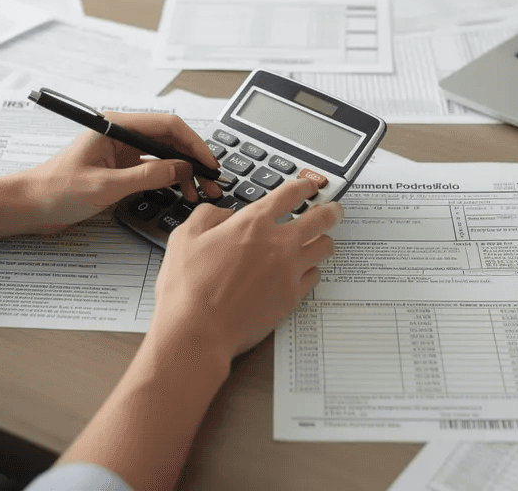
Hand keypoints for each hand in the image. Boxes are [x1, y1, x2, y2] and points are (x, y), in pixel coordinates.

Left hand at [8, 112, 221, 233]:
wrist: (30, 206)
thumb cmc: (55, 190)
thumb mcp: (105, 185)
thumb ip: (146, 175)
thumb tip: (180, 168)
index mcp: (114, 127)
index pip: (166, 125)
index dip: (193, 143)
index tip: (209, 163)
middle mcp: (120, 135)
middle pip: (169, 140)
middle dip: (193, 160)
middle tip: (212, 182)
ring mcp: (121, 151)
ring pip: (164, 156)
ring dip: (184, 173)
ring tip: (200, 193)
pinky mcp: (119, 168)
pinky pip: (153, 169)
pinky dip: (170, 180)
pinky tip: (181, 192)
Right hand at [148, 178, 340, 363]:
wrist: (197, 331)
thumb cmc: (187, 288)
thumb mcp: (184, 237)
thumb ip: (209, 216)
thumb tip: (225, 214)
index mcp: (253, 223)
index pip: (290, 194)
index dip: (304, 186)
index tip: (309, 186)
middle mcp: (278, 244)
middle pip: (321, 219)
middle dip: (331, 211)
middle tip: (334, 210)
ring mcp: (289, 271)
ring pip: (324, 248)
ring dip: (323, 240)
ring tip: (321, 240)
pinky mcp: (292, 297)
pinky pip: (314, 277)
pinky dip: (311, 270)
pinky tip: (304, 272)